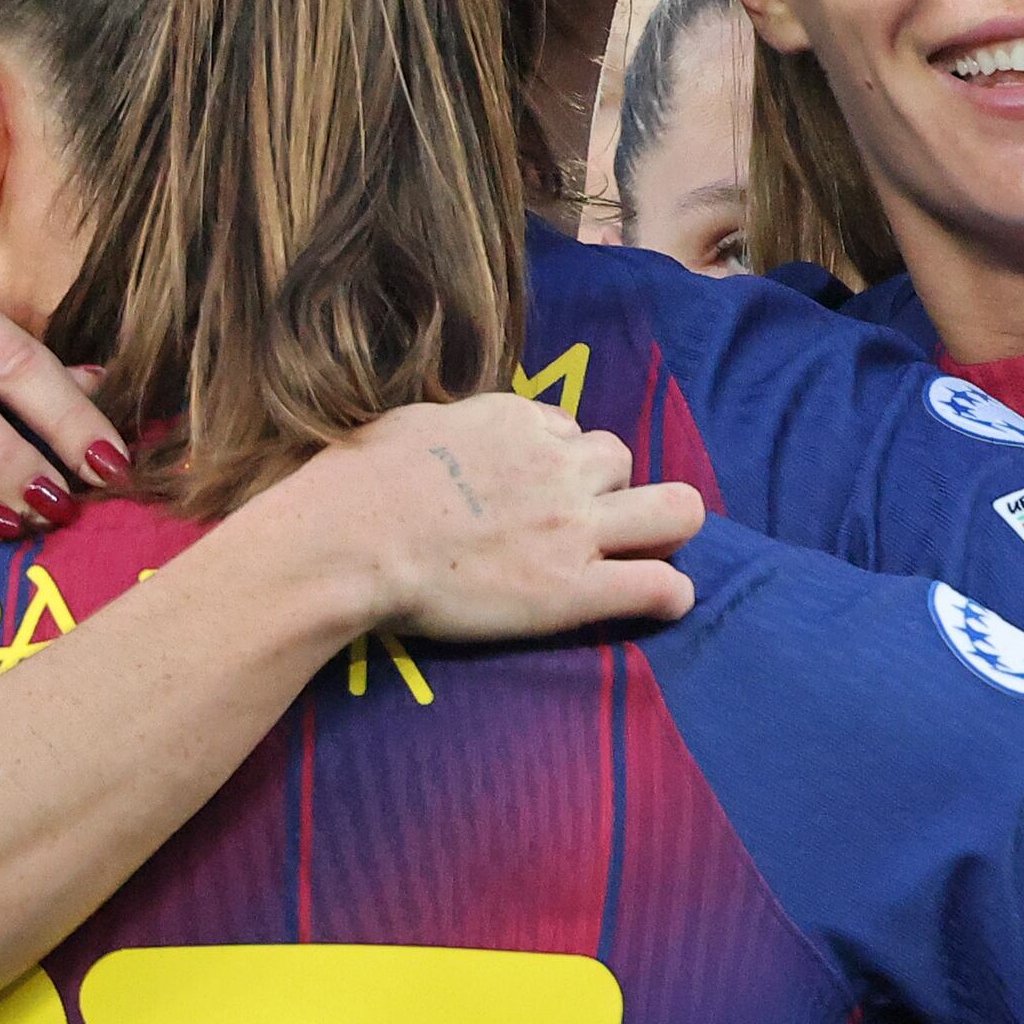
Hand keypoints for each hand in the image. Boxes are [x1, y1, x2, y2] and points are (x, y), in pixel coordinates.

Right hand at [286, 395, 703, 640]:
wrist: (350, 543)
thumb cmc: (356, 484)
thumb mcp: (412, 424)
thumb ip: (454, 429)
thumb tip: (456, 438)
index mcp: (515, 422)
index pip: (564, 430)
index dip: (552, 460)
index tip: (530, 488)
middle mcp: (557, 467)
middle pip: (622, 459)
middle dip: (609, 486)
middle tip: (581, 520)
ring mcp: (573, 528)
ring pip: (672, 510)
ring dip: (659, 529)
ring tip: (644, 553)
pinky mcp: (574, 590)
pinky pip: (658, 585)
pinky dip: (669, 594)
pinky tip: (665, 602)